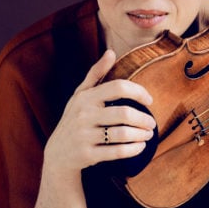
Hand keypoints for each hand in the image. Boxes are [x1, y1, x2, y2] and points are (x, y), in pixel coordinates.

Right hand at [43, 50, 156, 173]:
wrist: (57, 155)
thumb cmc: (74, 120)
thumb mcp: (80, 96)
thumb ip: (96, 74)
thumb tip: (111, 52)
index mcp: (85, 97)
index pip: (118, 87)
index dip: (138, 92)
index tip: (149, 101)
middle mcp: (83, 115)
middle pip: (124, 113)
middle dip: (143, 119)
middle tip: (152, 123)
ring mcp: (84, 136)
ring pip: (122, 134)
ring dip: (141, 135)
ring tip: (148, 135)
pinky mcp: (87, 155)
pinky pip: (117, 152)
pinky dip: (133, 150)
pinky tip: (140, 147)